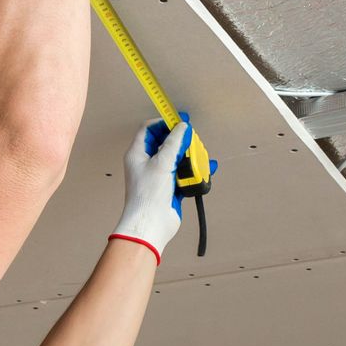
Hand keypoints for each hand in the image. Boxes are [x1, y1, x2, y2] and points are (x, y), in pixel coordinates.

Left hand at [109, 116, 189, 262]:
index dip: (164, 123)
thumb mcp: (162, 162)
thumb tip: (182, 127)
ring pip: (176, 158)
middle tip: (192, 140)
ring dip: (190, 155)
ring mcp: (159, 175)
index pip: (149, 130)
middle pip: (165, 143)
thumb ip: (173, 142)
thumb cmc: (148, 195)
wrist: (151, 224)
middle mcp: (147, 163)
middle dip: (180, 140)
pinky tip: (207, 168)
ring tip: (200, 155)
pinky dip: (194, 170)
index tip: (180, 121)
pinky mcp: (170, 187)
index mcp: (138, 154)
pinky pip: (184, 174)